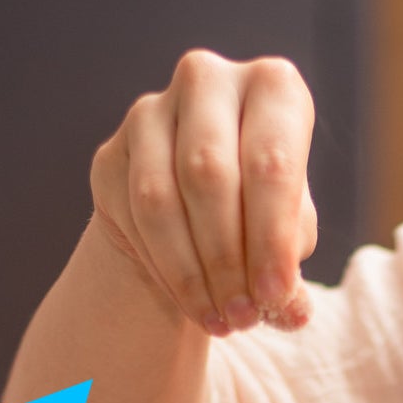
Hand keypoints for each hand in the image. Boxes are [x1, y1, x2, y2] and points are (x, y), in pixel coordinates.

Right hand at [89, 51, 318, 336]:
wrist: (198, 211)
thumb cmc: (259, 214)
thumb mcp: (289, 235)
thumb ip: (290, 268)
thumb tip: (291, 312)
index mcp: (272, 87)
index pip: (270, 160)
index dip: (272, 236)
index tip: (276, 296)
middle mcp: (208, 80)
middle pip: (208, 175)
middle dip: (228, 260)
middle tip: (244, 318)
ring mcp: (150, 112)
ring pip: (160, 200)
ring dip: (192, 275)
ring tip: (221, 322)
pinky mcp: (111, 154)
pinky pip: (132, 220)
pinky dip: (164, 272)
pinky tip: (191, 303)